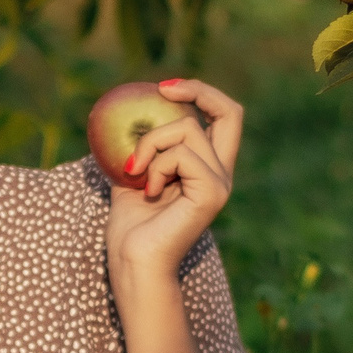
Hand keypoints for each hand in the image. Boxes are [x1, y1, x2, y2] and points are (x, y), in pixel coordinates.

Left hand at [106, 78, 243, 290]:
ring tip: (135, 172)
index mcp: (207, 169)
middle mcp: (221, 174)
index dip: (200, 93)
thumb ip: (138, 148)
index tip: (164, 90)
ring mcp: (220, 183)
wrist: (134, 263)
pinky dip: (155, 166)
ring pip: (187, 129)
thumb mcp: (131, 176)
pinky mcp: (212, 192)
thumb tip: (121, 117)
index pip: (224, 118)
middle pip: (230, 111)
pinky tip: (148, 191)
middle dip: (197, 90)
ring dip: (150, 143)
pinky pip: (181, 155)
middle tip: (161, 90)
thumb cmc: (130, 230)